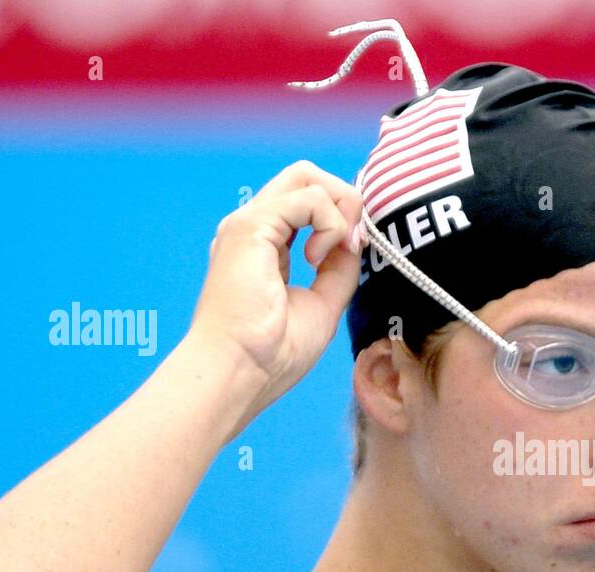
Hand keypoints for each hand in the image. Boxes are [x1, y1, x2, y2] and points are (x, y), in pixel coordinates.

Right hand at [187, 160, 363, 413]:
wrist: (240, 372)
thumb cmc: (271, 355)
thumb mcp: (322, 304)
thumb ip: (338, 270)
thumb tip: (354, 240)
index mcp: (265, 247)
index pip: (309, 203)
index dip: (342, 216)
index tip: (353, 251)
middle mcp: (254, 229)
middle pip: (306, 176)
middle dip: (344, 199)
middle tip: (352, 244)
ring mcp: (249, 223)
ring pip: (308, 176)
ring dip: (341, 210)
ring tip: (335, 254)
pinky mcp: (251, 225)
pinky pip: (309, 197)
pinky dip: (330, 223)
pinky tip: (317, 259)